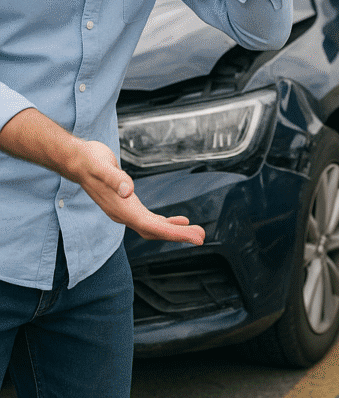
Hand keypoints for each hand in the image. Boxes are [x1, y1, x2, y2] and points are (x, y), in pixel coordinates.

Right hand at [76, 139, 204, 245]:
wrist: (77, 160)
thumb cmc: (89, 161)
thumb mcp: (102, 166)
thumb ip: (114, 178)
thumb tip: (127, 190)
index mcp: (121, 209)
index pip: (152, 226)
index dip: (174, 233)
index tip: (194, 237)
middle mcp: (123, 214)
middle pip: (155, 231)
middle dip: (179, 236)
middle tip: (202, 237)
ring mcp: (124, 211)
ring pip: (153, 228)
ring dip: (174, 231)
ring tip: (195, 232)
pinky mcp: (127, 205)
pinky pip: (150, 220)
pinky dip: (166, 223)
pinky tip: (179, 221)